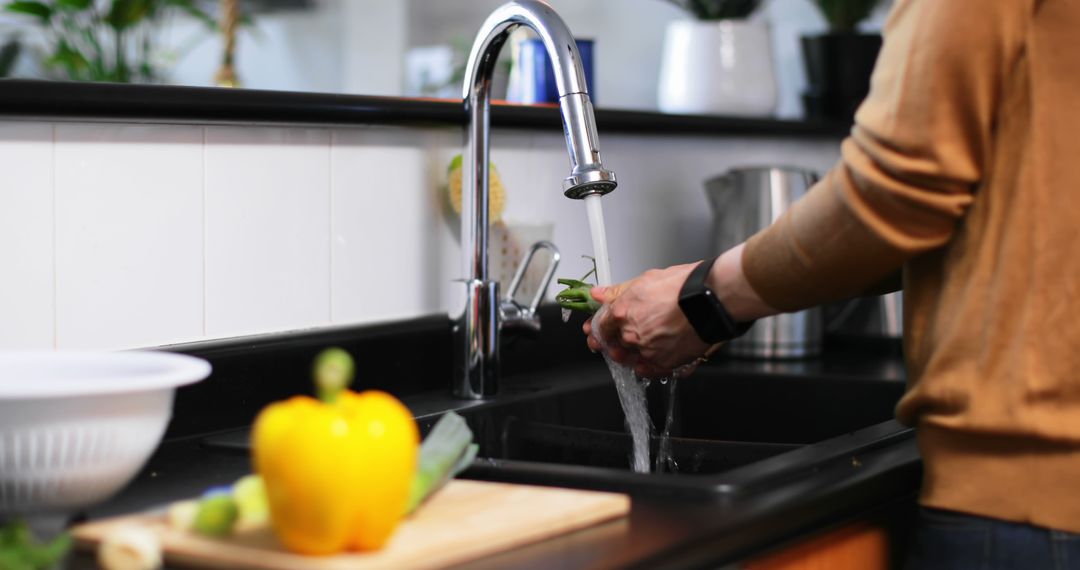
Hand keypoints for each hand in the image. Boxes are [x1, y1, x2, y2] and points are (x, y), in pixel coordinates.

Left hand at [582, 263, 710, 377]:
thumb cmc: (684, 286)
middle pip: (612, 344)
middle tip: (621, 337)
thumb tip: (598, 294)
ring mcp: (646, 351)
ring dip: (629, 354)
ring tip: (640, 344)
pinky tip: (651, 357)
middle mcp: (631, 334)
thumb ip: (618, 291)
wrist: (712, 298)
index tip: (599, 330)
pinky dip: (647, 366)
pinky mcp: (664, 363)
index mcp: (622, 312)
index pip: (600, 326)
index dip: (598, 328)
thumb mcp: (645, 280)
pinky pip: (647, 370)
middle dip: (613, 341)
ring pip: (628, 359)